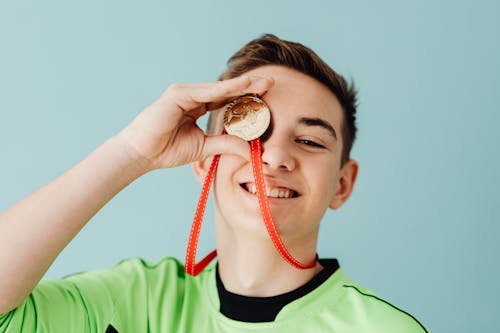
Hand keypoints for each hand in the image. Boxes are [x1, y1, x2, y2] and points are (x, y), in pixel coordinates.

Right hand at [118, 75, 273, 170]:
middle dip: (248, 86)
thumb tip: (251, 150)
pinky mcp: (177, 95)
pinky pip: (205, 92)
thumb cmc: (167, 149)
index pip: (226, 98)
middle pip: (225, 90)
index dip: (246, 96)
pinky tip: (241, 87)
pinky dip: (223, 90)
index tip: (267, 95)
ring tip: (261, 83)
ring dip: (241, 85)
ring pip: (218, 88)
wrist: (142, 154)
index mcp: (197, 105)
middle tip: (271, 82)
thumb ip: (226, 144)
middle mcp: (192, 95)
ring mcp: (184, 92)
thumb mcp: (204, 147)